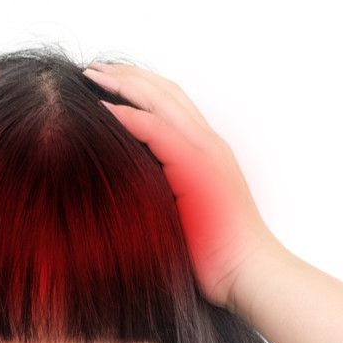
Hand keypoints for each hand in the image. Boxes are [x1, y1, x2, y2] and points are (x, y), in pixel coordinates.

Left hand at [82, 62, 283, 311]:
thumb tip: (127, 186)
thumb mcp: (183, 213)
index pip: (171, 104)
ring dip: (124, 84)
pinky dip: (127, 115)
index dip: (139, 87)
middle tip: (94, 68)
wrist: (249, 273)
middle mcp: (208, 145)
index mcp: (206, 153)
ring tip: (93, 76)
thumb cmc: (217, 256)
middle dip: (128, 75)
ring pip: (161, 100)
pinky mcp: (196, 169)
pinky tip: (102, 108)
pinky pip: (156, 130)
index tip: (107, 82)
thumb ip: (162, 189)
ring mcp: (205, 153)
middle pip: (165, 91)